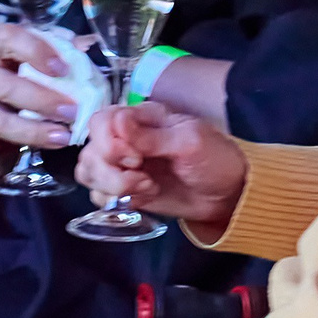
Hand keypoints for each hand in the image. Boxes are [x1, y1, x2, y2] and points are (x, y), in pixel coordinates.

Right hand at [0, 23, 82, 194]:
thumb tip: (86, 46)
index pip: (11, 39)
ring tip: (61, 139)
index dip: (38, 52)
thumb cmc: (1, 58)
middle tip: (73, 112)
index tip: (64, 68)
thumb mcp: (19, 44)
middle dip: (42, 101)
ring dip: (29, 133)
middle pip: (5, 87)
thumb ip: (50, 44)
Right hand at [77, 103, 248, 235]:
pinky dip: (113, 200)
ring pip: (88, 172)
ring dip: (112, 185)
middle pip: (90, 150)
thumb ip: (151, 136)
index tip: (137, 158)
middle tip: (144, 178)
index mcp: (140, 118)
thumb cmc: (215, 159)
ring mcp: (122, 166)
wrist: (228, 195)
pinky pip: (97, 194)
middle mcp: (125, 139)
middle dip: (113, 170)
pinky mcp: (125, 191)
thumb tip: (117, 120)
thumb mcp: (189, 142)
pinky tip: (141, 200)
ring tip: (146, 189)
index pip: (100, 122)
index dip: (111, 143)